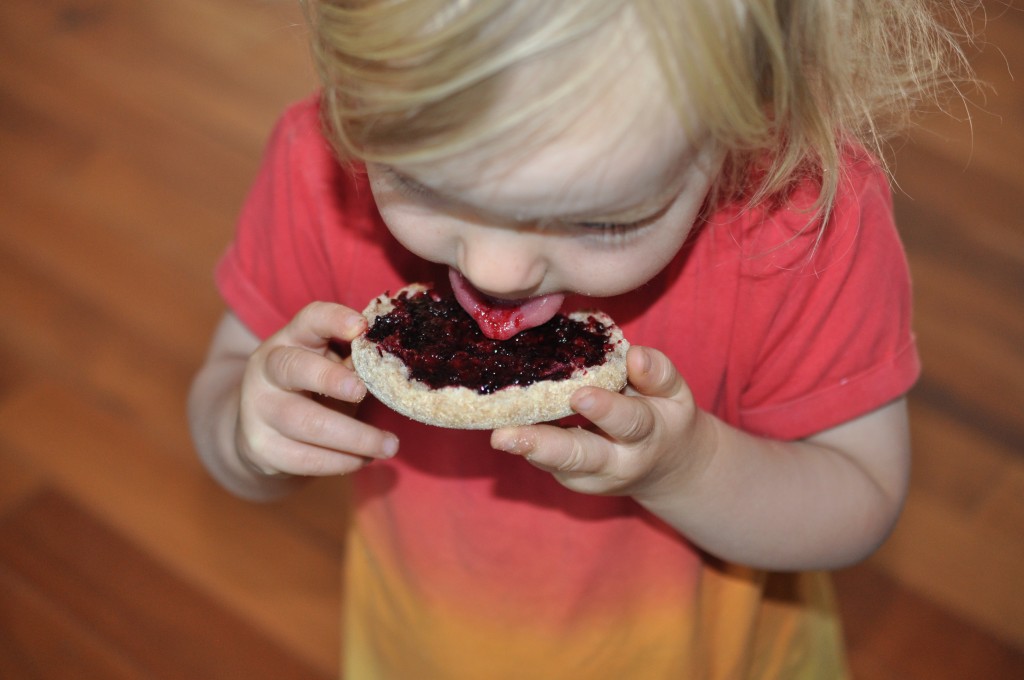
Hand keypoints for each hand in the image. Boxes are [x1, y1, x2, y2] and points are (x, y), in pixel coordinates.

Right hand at [236, 302, 398, 476]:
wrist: (261, 429)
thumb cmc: (311, 390)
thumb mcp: (329, 366)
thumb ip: (355, 362)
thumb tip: (396, 368)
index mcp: (290, 340)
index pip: (309, 320)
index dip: (334, 319)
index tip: (361, 326)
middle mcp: (267, 369)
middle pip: (295, 368)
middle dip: (331, 379)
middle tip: (363, 392)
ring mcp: (258, 408)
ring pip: (305, 422)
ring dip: (354, 437)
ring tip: (389, 446)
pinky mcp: (261, 447)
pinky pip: (304, 458)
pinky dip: (340, 461)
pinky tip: (363, 459)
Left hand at [491, 346, 714, 497]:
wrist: (668, 468)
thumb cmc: (666, 417)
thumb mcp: (675, 395)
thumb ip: (658, 374)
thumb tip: (635, 354)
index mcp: (648, 436)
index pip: (628, 422)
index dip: (605, 410)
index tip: (580, 395)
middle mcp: (616, 463)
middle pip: (579, 457)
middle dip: (543, 446)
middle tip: (505, 436)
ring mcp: (589, 476)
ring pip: (555, 464)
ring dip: (524, 449)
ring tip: (498, 436)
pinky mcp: (570, 478)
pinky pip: (545, 461)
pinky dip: (523, 444)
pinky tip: (501, 425)